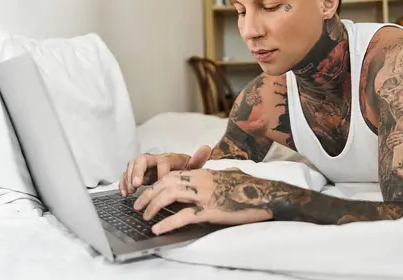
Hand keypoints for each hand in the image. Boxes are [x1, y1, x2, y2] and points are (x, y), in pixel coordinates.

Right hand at [119, 145, 211, 195]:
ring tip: (131, 191)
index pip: (163, 162)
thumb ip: (198, 160)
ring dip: (129, 177)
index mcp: (168, 158)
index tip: (161, 183)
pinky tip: (125, 193)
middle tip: (137, 184)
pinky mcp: (137, 173)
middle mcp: (154, 159)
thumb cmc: (184, 169)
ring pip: (132, 165)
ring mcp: (144, 166)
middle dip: (138, 171)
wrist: (177, 169)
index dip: (161, 173)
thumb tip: (207, 147)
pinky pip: (126, 174)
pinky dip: (123, 182)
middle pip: (142, 159)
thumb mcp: (193, 167)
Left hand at [133, 168, 271, 234]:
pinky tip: (158, 228)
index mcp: (202, 173)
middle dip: (148, 194)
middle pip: (165, 182)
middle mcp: (200, 180)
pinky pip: (184, 215)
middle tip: (137, 206)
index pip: (171, 175)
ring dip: (152, 205)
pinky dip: (168, 222)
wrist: (266, 193)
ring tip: (143, 216)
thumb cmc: (247, 188)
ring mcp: (205, 195)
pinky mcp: (211, 210)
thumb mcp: (225, 178)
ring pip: (170, 194)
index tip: (144, 193)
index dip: (154, 184)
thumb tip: (200, 182)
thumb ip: (210, 179)